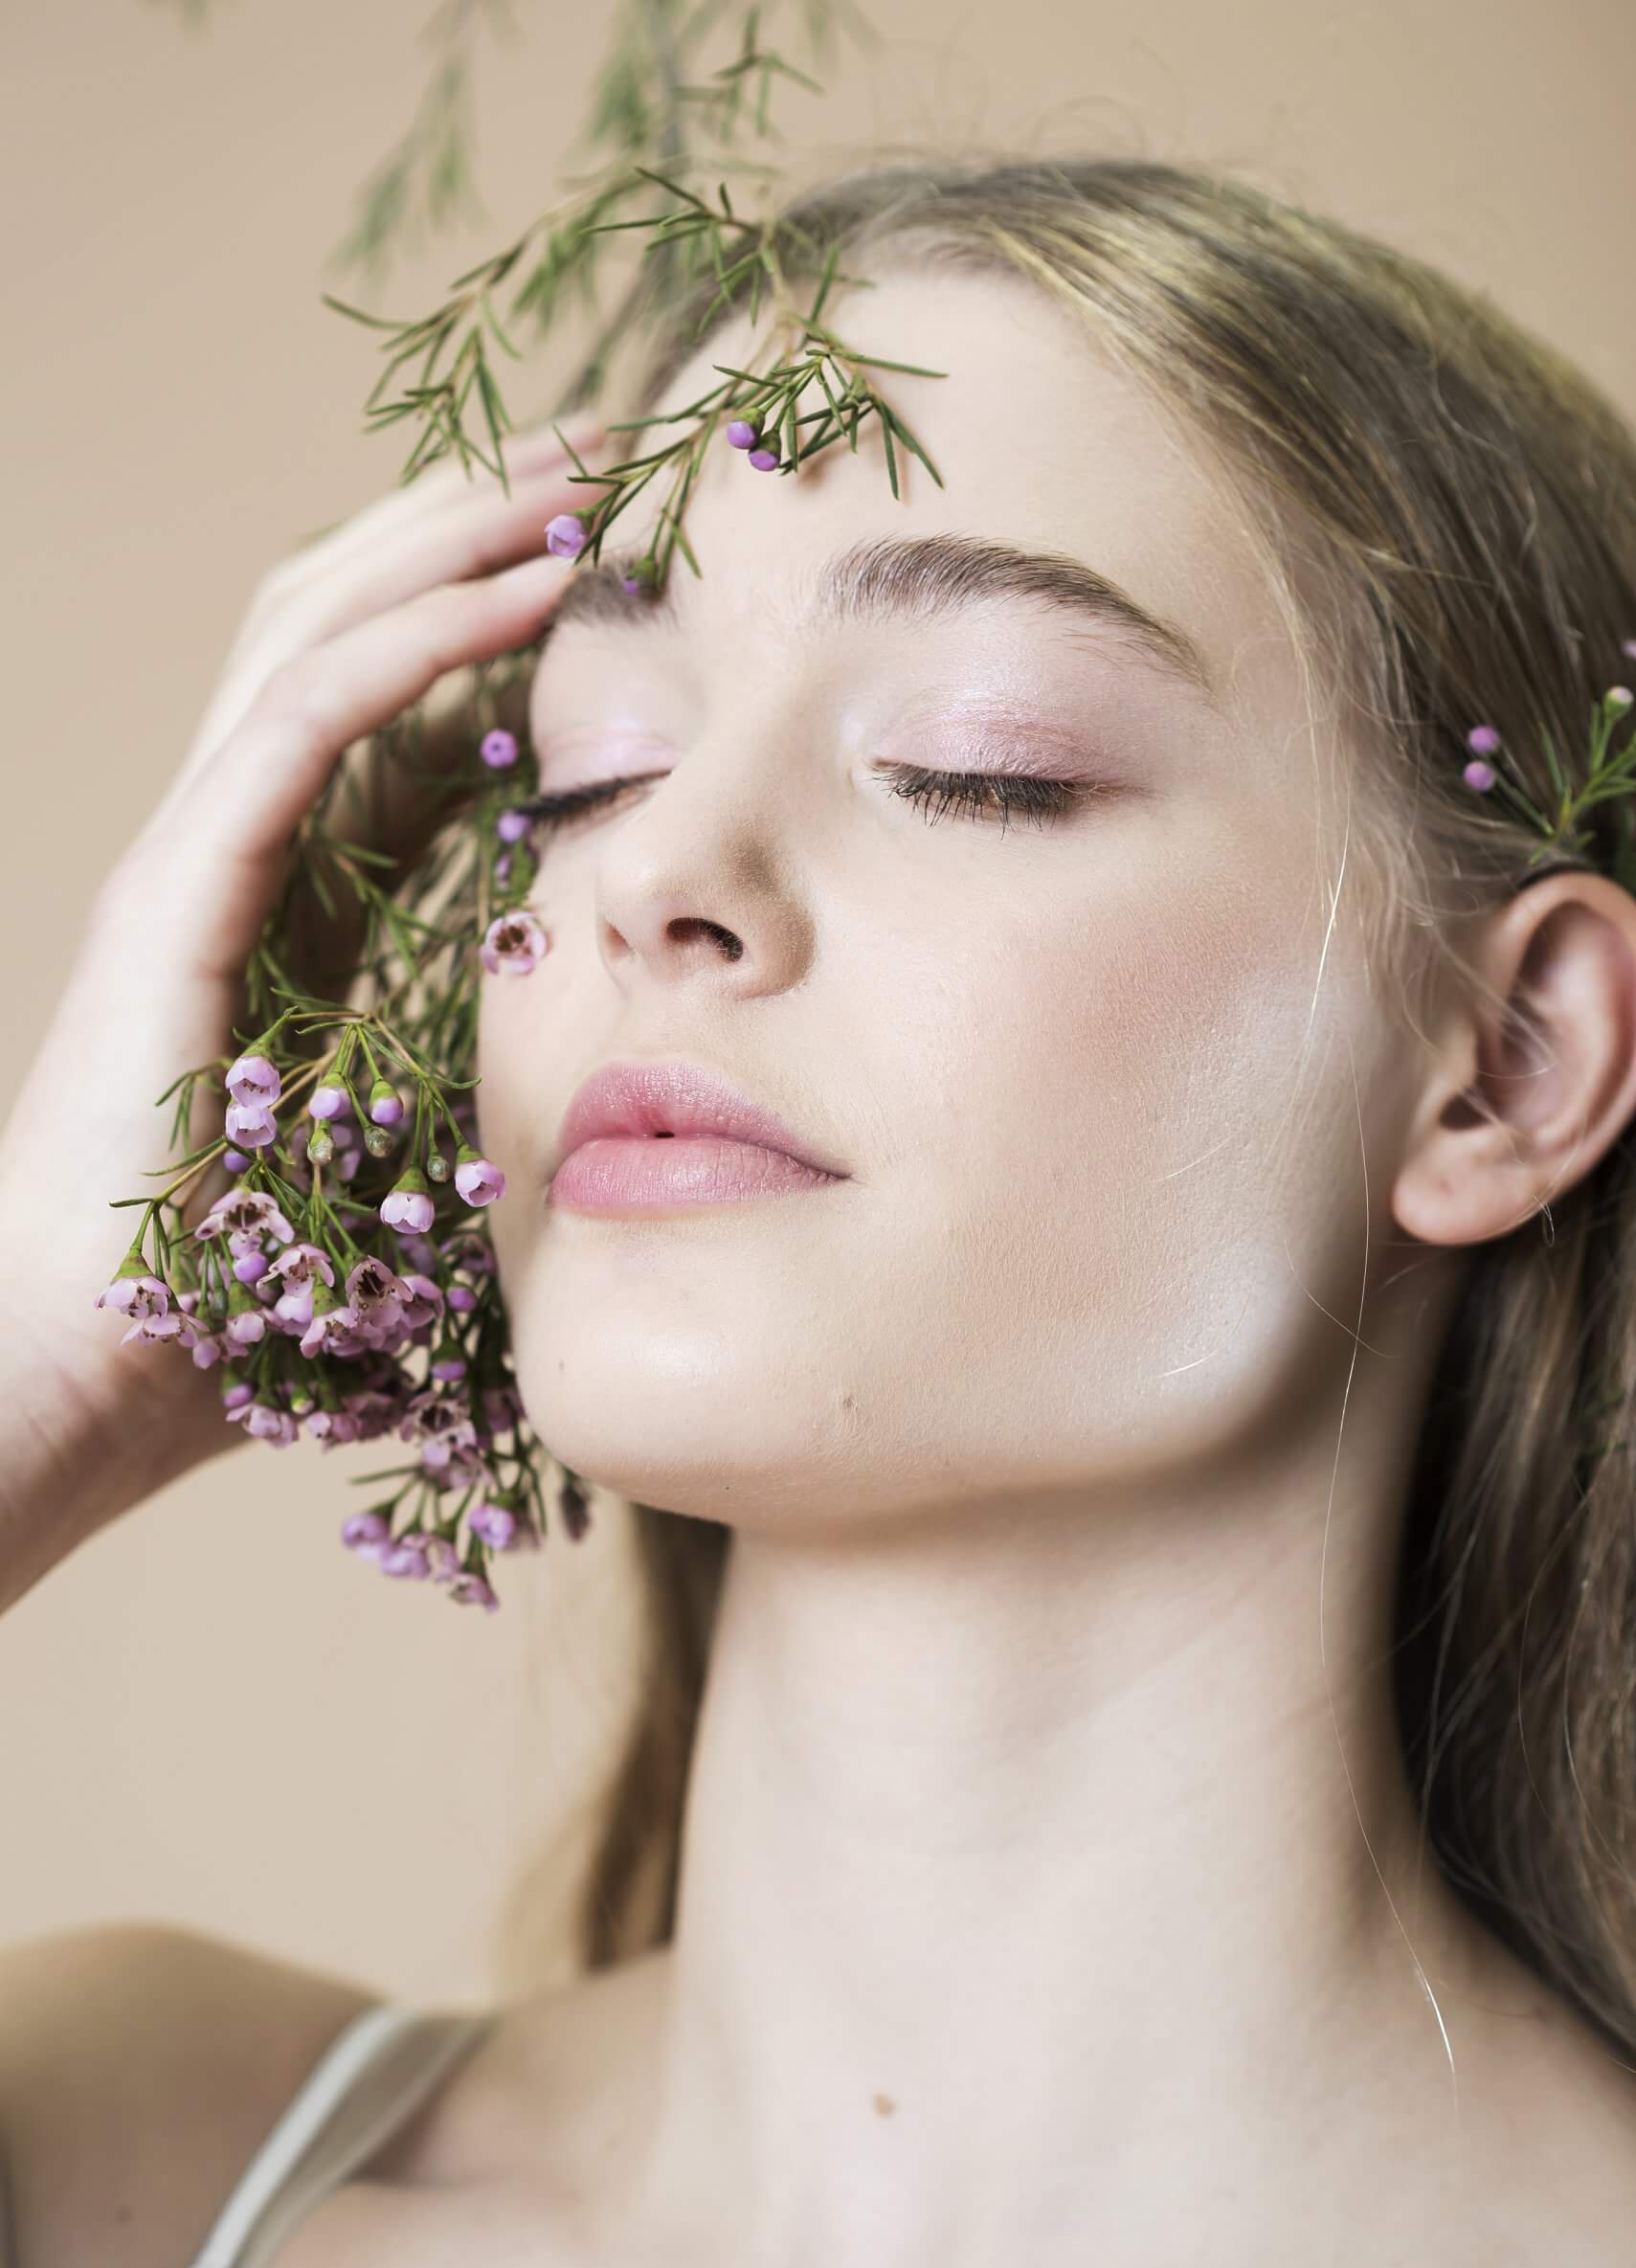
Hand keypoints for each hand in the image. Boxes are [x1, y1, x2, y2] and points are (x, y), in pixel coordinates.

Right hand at [0, 418, 600, 1560]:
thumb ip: (481, 1101)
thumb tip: (626, 1126)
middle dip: (476, 522)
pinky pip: (303, 719)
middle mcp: (234, 844)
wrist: (79, 1378)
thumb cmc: (231, 1311)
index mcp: (289, 895)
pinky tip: (522, 590)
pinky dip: (413, 640)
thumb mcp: (398, 1165)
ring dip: (455, 538)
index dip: (496, 611)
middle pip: (350, 620)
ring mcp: (194, 851)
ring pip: (320, 626)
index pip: (392, 703)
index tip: (625, 559)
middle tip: (609, 456)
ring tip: (580, 476)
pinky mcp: (176, 885)